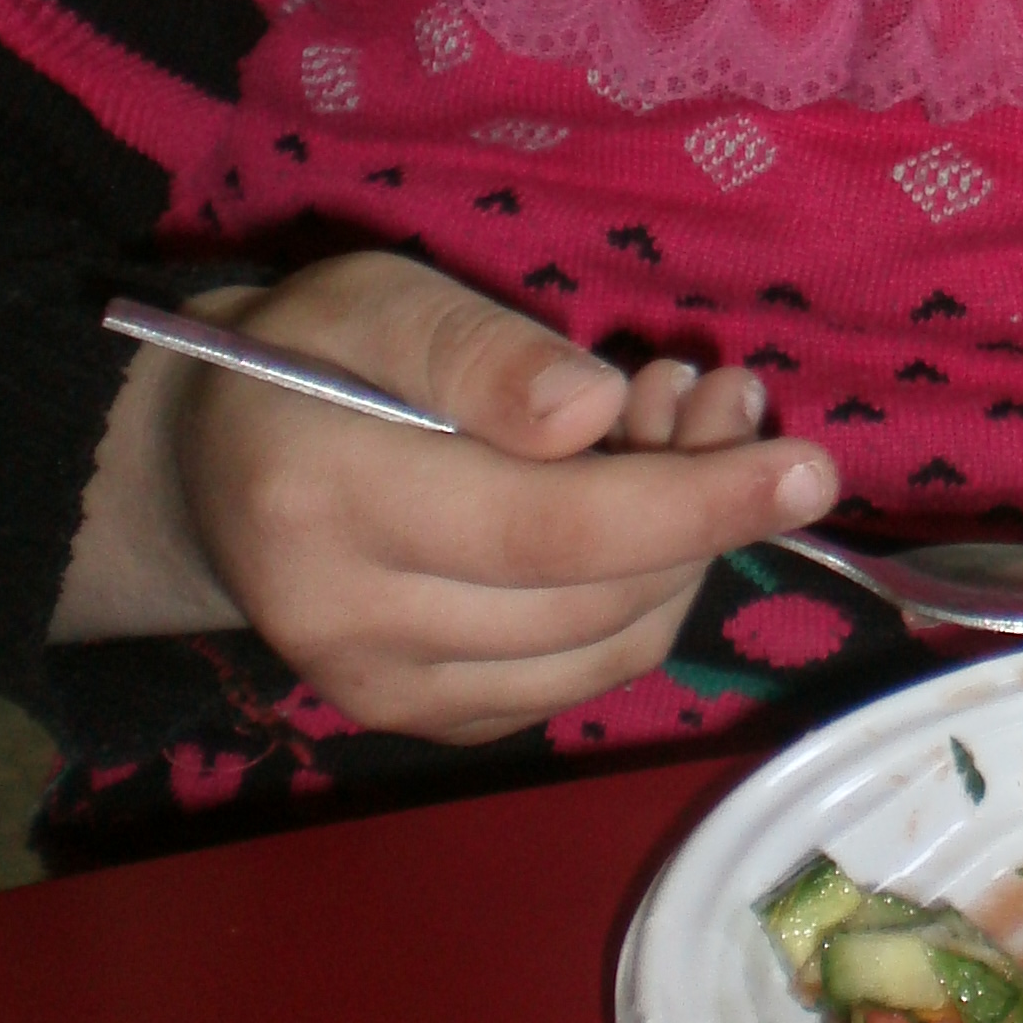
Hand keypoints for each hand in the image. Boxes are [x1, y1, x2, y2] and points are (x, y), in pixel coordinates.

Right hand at [60, 250, 840, 743]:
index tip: (810, 465)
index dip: (698, 501)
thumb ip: (481, 352)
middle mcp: (350, 627)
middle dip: (706, 502)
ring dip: (689, 546)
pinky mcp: (430, 722)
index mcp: (328, 500)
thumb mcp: (381, 301)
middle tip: (727, 399)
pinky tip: (643, 504)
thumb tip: (594, 413)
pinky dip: (647, 593)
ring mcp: (388, 693)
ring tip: (688, 430)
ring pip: (612, 643)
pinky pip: (587, 673)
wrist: (212, 469)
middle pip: (599, 595)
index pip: (555, 529)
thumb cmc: (311, 359)